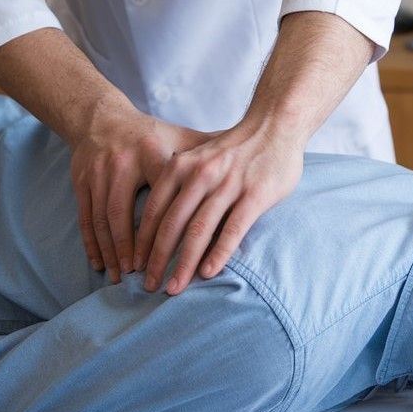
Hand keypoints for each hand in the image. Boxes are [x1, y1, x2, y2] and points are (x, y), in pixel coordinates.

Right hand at [70, 111, 211, 283]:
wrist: (102, 117)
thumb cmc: (152, 135)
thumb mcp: (180, 138)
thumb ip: (211, 154)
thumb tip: (248, 159)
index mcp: (154, 152)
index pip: (168, 196)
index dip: (177, 227)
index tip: (187, 255)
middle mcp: (124, 162)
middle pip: (130, 213)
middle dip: (140, 249)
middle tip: (150, 277)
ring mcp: (99, 172)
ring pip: (106, 219)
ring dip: (115, 252)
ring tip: (125, 277)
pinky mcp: (81, 180)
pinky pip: (86, 218)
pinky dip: (93, 244)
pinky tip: (101, 265)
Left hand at [133, 121, 303, 294]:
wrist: (276, 124)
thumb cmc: (236, 148)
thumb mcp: (198, 157)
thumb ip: (181, 182)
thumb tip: (160, 219)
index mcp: (181, 166)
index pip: (154, 210)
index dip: (142, 241)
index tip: (136, 265)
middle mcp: (200, 174)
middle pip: (172, 224)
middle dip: (157, 259)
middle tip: (149, 285)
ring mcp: (228, 184)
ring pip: (199, 231)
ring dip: (184, 263)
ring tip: (175, 288)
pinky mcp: (255, 194)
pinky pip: (232, 229)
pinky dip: (218, 253)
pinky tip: (208, 273)